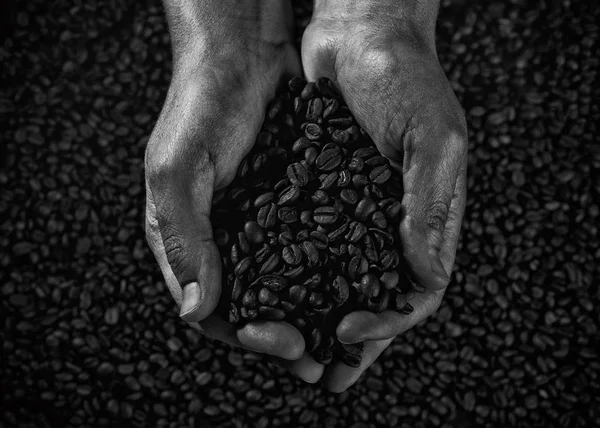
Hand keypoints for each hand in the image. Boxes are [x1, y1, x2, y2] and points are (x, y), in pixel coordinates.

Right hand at [145, 0, 322, 382]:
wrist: (241, 51)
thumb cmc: (199, 106)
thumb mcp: (177, 170)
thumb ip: (183, 238)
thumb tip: (196, 311)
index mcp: (188, 239)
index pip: (213, 305)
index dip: (245, 331)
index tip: (281, 341)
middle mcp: (225, 236)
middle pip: (256, 301)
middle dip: (286, 330)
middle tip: (319, 354)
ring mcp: (260, 220)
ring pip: (287, 279)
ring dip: (313, 307)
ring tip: (344, 329)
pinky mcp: (292, 200)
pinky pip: (311, 243)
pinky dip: (330, 265)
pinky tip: (356, 279)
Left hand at [302, 0, 467, 390]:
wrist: (359, 36)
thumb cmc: (405, 79)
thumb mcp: (432, 138)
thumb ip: (430, 208)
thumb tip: (423, 277)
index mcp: (425, 219)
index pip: (413, 291)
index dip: (384, 320)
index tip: (347, 332)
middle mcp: (389, 223)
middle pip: (371, 298)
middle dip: (346, 337)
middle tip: (318, 372)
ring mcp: (354, 212)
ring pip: (336, 280)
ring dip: (315, 316)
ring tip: (287, 346)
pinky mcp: (320, 195)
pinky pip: (307, 244)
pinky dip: (292, 274)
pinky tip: (270, 293)